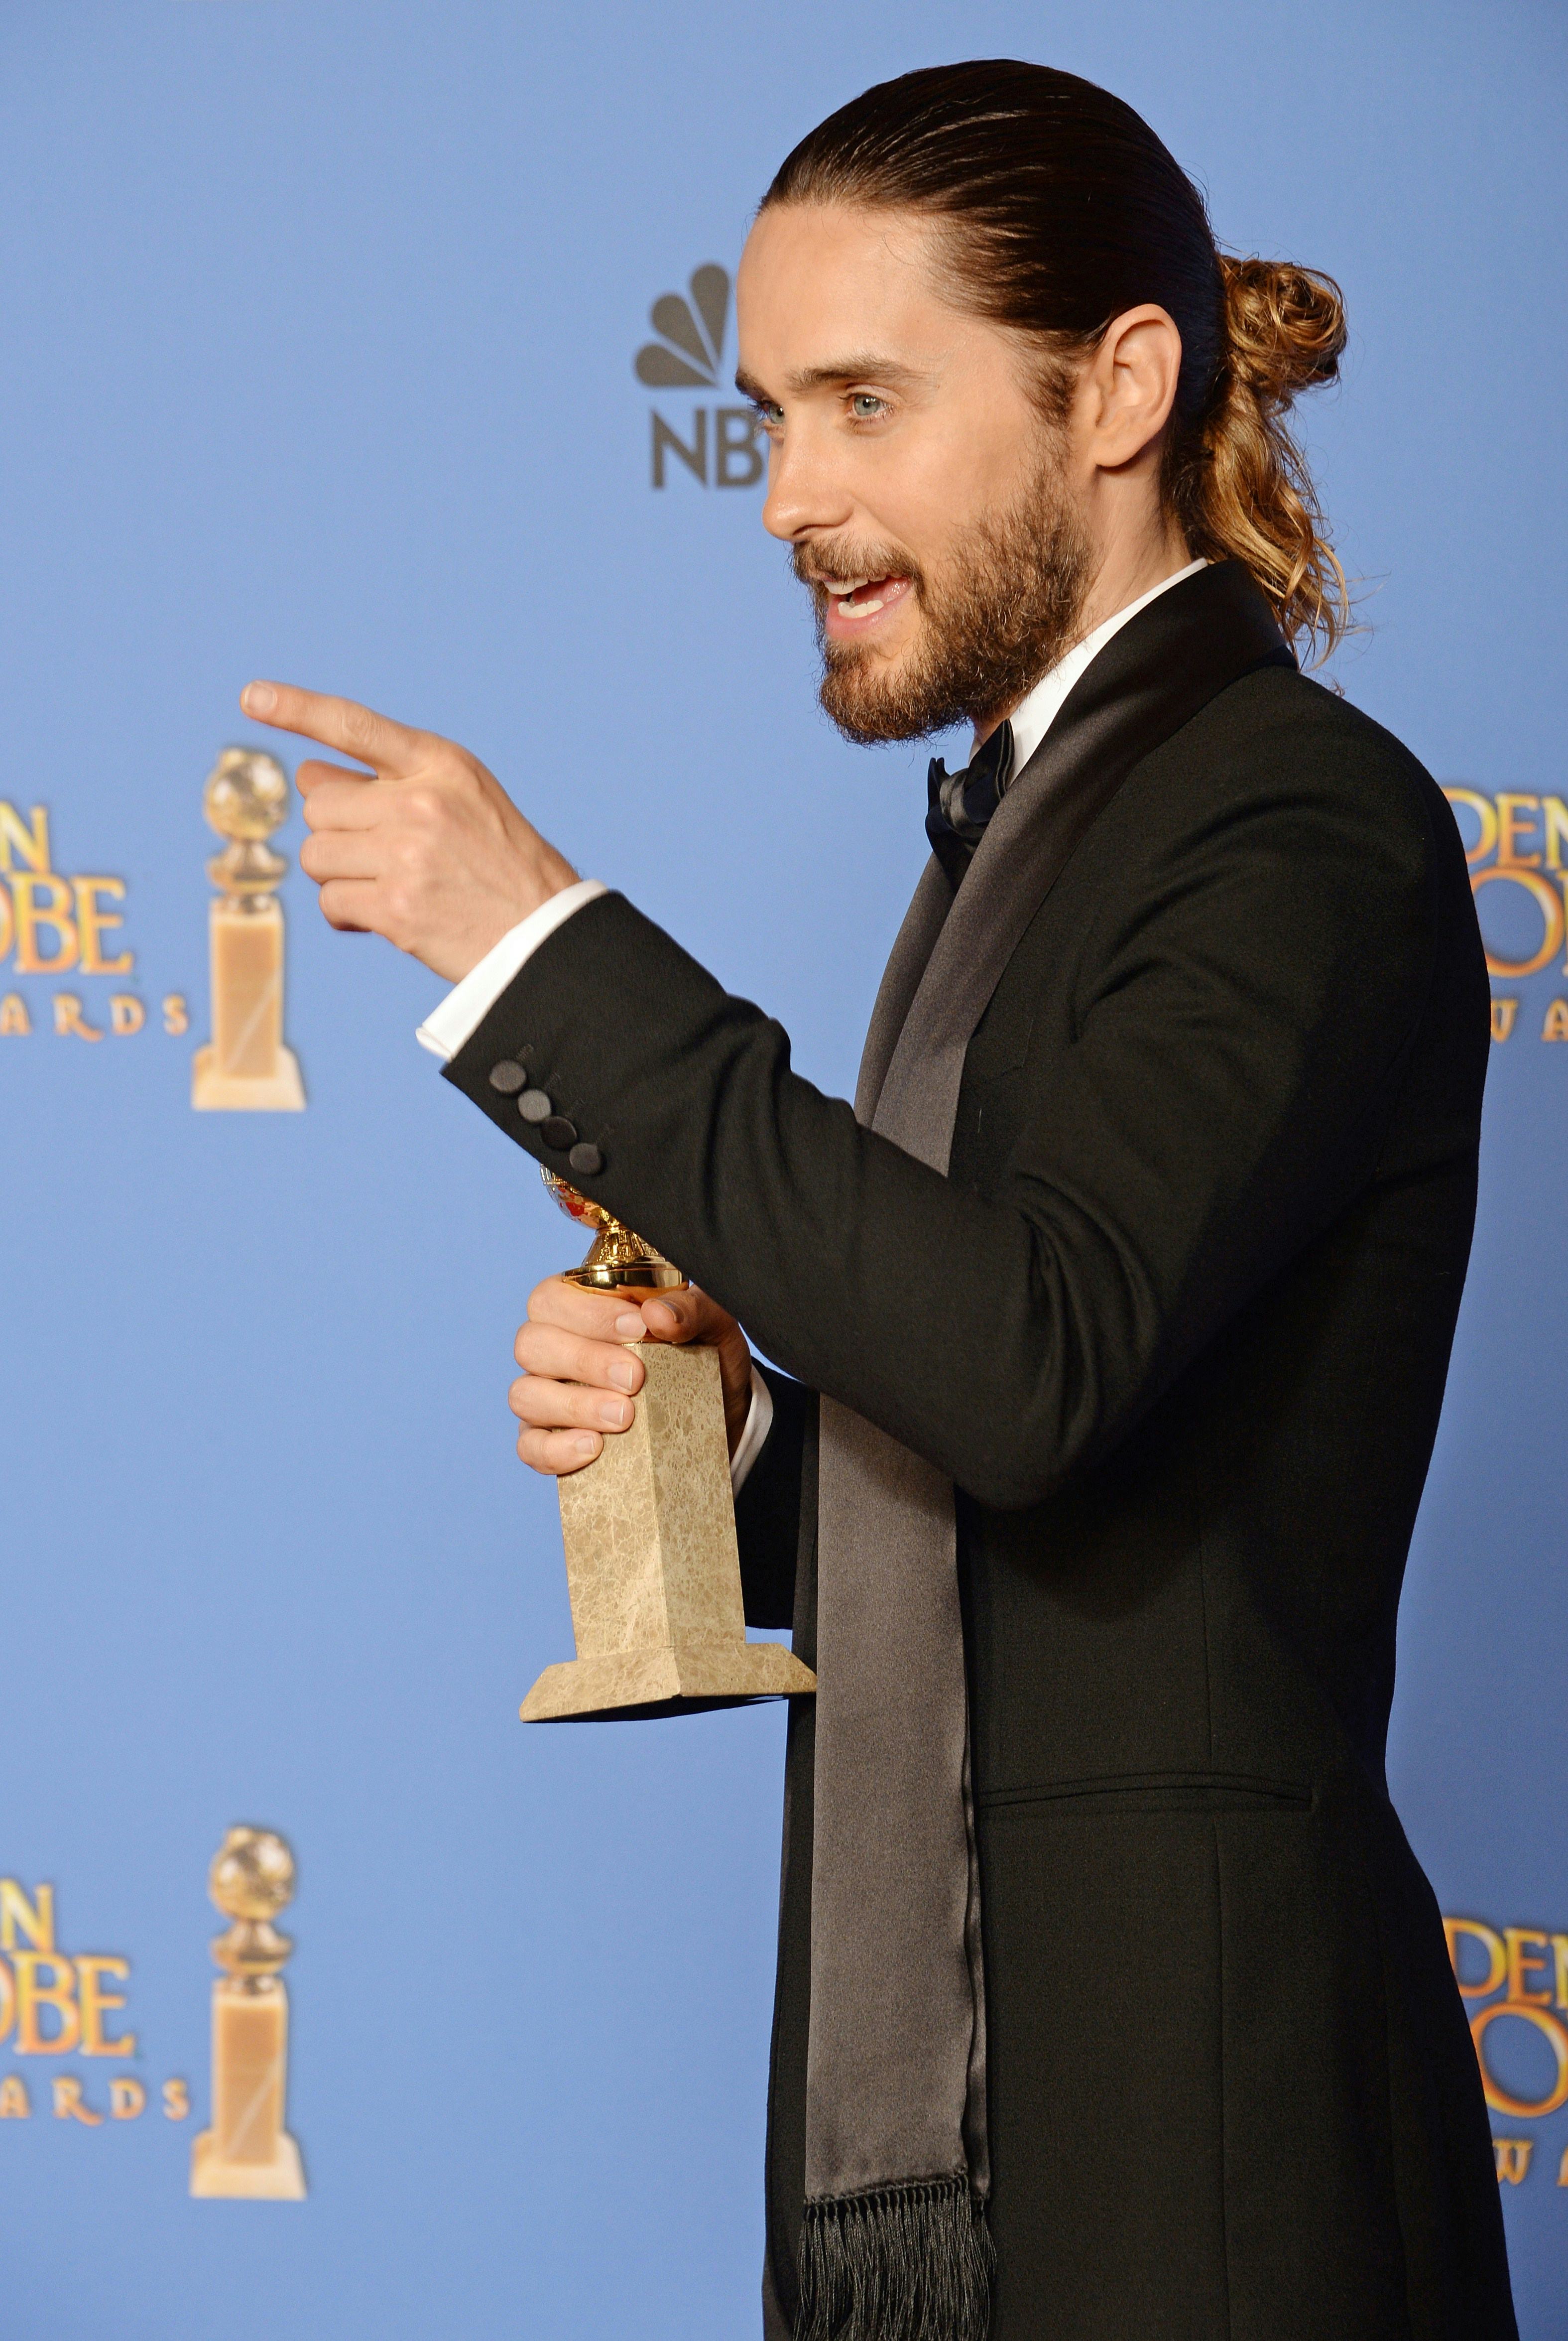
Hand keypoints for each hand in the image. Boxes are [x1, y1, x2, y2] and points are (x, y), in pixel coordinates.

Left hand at [237, 681, 578, 980]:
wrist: (544, 933)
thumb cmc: (497, 865)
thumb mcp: (461, 800)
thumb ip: (391, 782)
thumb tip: (308, 774)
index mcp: (440, 764)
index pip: (354, 725)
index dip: (298, 709)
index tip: (252, 696)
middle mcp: (421, 802)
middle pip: (319, 806)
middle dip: (336, 834)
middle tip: (377, 856)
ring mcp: (406, 855)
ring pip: (316, 856)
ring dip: (339, 877)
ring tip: (386, 888)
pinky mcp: (396, 908)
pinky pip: (330, 902)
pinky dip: (346, 915)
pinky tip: (382, 919)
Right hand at [510, 1277, 754, 1476]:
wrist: (720, 1420)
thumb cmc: (703, 1359)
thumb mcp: (711, 1327)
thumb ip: (690, 1310)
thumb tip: (658, 1314)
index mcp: (580, 1309)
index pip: (552, 1298)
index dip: (587, 1312)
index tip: (637, 1328)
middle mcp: (553, 1351)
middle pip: (531, 1344)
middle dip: (583, 1360)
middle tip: (634, 1379)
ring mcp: (546, 1398)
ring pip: (525, 1395)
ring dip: (574, 1406)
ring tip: (623, 1418)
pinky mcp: (549, 1443)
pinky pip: (531, 1448)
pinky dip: (557, 1449)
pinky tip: (593, 1448)